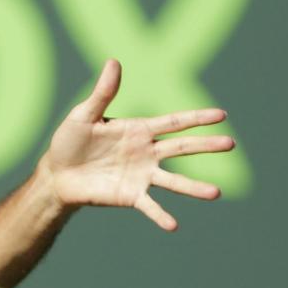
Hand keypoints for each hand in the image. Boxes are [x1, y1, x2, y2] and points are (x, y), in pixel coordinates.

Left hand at [40, 59, 234, 230]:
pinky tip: (173, 225)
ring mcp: (140, 175)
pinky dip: (160, 215)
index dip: (196, 118)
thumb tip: (114, 61)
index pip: (172, 122)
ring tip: (216, 193)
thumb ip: (103, 93)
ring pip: (173, 181)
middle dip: (205, 146)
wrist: (56, 173)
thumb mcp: (84, 115)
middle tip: (231, 144)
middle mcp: (145, 153)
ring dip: (193, 187)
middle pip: (181, 148)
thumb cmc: (68, 141)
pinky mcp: (130, 195)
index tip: (222, 115)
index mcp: (138, 130)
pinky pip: (149, 206)